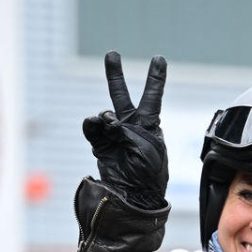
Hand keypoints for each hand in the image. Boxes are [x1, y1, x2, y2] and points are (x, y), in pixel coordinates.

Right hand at [82, 51, 167, 208]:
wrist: (134, 197)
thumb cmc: (150, 175)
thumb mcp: (148, 149)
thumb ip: (127, 130)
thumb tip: (107, 122)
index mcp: (149, 126)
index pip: (152, 97)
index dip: (155, 78)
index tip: (159, 59)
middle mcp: (130, 127)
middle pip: (121, 96)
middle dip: (115, 76)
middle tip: (112, 54)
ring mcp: (113, 136)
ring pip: (103, 115)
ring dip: (105, 117)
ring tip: (110, 125)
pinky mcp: (100, 146)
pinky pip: (92, 129)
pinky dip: (92, 125)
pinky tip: (95, 124)